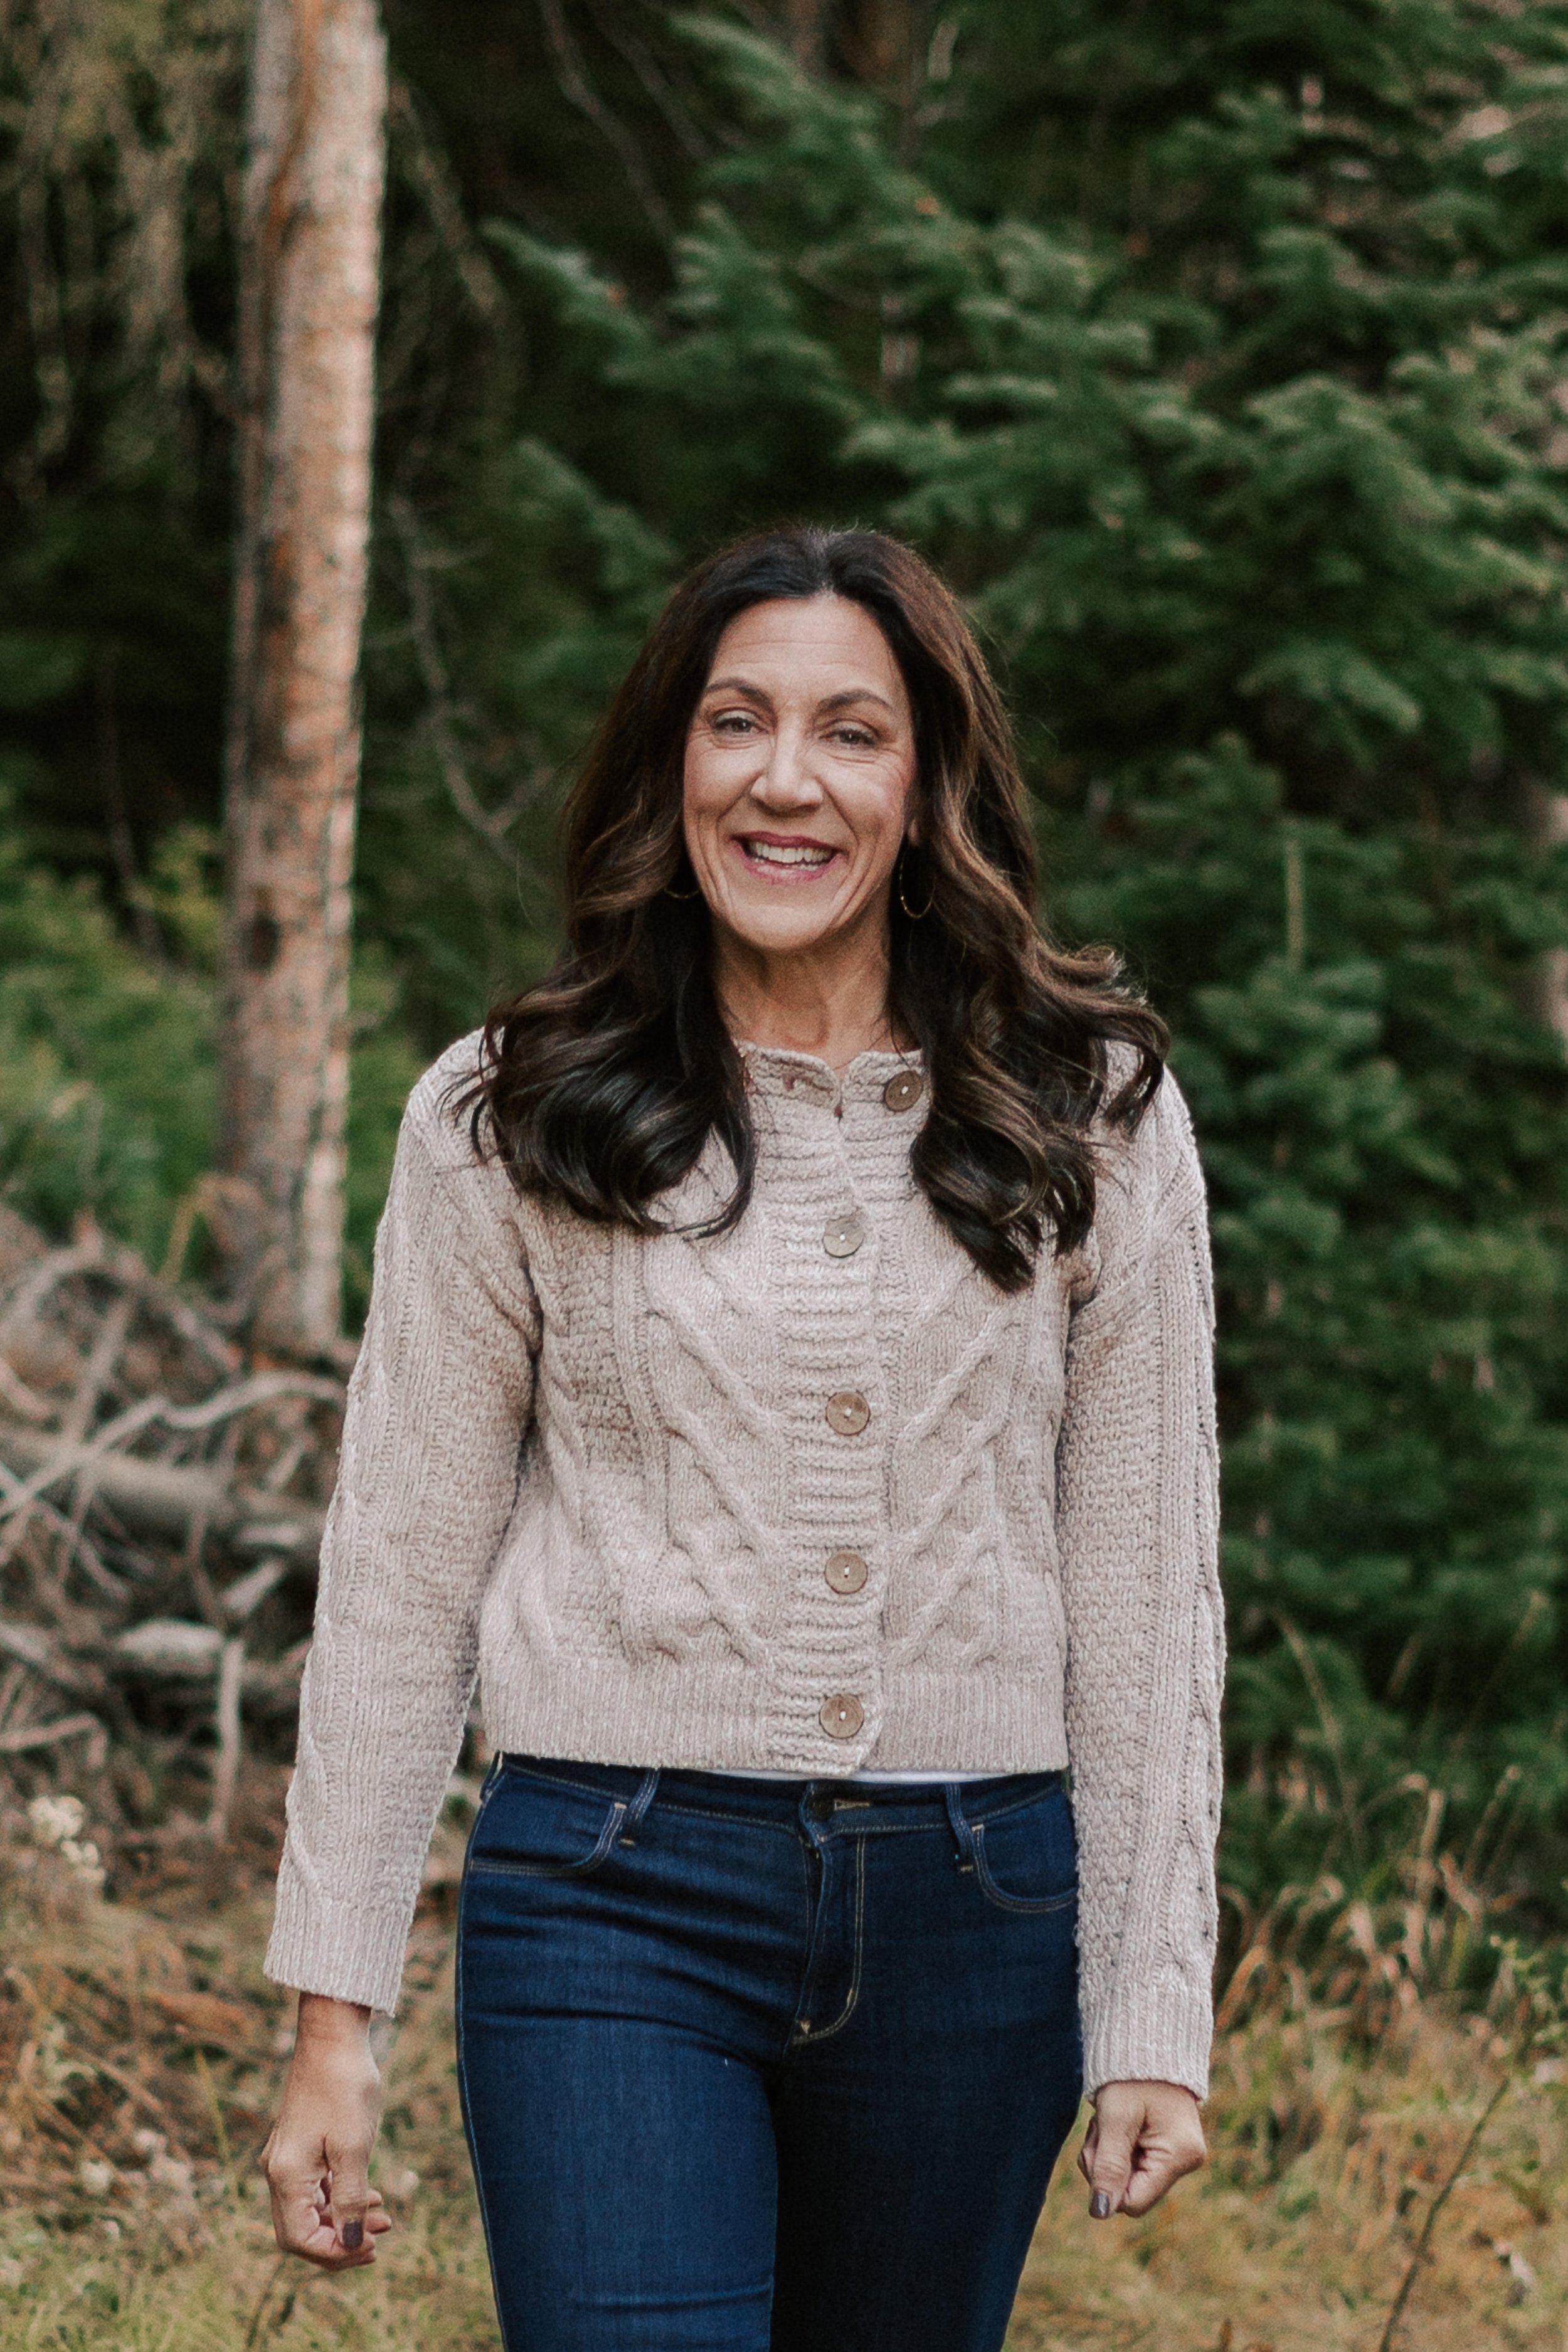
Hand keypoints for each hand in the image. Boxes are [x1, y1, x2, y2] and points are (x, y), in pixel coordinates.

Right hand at [263, 1993, 392, 2268]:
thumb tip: (350, 2244)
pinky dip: (339, 2198)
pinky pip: (314, 2188)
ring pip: (309, 2211)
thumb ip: (350, 2199)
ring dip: (343, 2221)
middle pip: (301, 2231)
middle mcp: (277, 2172)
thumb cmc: (344, 2087)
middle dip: (340, 2242)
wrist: (333, 2036)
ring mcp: (286, 2158)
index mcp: (285, 2176)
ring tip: (384, 2219)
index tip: (371, 2248)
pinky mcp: (299, 2146)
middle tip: (381, 2241)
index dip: (335, 2253)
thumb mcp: (354, 2148)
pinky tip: (370, 2196)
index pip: (300, 2240)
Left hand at [1077, 2079, 1205, 2219]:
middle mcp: (1186, 2161)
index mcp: (1179, 2155)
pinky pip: (1134, 2164)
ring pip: (1128, 2178)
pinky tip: (1119, 2122)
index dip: (1107, 2182)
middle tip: (1101, 2127)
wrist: (1146, 2043)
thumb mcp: (1115, 2118)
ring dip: (1107, 2153)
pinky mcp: (1168, 2148)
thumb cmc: (1130, 2075)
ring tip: (1109, 2119)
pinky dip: (1117, 2147)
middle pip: (1130, 2191)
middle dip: (1106, 2164)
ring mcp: (1178, 2155)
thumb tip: (1100, 2212)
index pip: (1133, 2201)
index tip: (1099, 2146)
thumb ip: (1108, 2165)